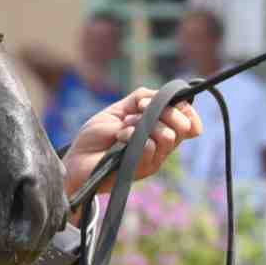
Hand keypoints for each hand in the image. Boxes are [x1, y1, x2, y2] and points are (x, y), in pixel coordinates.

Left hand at [62, 87, 202, 219]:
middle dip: (162, 113)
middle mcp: (162, 145)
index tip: (152, 101)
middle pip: (183, 126)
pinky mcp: (143, 168)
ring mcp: (154, 158)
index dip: (180, 108)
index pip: (188, 119)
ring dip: (142, 124)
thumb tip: (159, 96)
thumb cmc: (96, 135)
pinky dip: (132, 136)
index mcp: (160, 129)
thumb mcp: (119, 110)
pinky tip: (118, 139)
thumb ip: (141, 98)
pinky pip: (150, 147)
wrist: (77, 159)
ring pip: (169, 136)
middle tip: (136, 113)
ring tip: (122, 128)